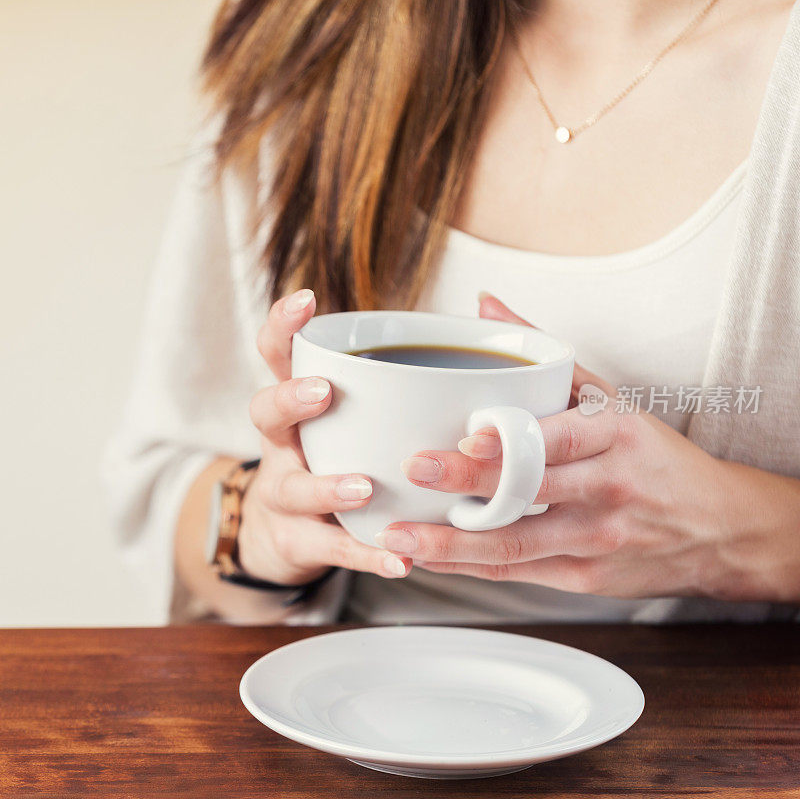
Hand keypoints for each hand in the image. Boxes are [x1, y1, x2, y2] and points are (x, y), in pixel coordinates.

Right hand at [238, 289, 410, 585]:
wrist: (290, 531)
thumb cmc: (340, 453)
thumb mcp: (353, 413)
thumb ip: (407, 373)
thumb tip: (485, 307)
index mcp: (298, 403)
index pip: (278, 354)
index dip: (283, 326)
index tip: (307, 299)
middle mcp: (283, 443)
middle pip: (265, 412)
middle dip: (290, 399)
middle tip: (323, 393)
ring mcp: (284, 493)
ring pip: (292, 487)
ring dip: (328, 485)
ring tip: (365, 487)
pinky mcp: (299, 540)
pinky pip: (331, 548)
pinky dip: (365, 555)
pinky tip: (399, 561)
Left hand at [377, 294, 799, 601]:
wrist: (717, 528)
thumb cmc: (650, 456)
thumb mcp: (611, 399)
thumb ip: (546, 355)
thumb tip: (485, 306)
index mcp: (615, 437)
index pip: (558, 439)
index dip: (510, 444)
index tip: (463, 438)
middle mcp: (608, 489)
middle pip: (529, 491)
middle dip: (465, 486)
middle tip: (412, 474)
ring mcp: (597, 540)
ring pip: (515, 546)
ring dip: (452, 544)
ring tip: (398, 536)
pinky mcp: (585, 579)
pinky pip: (517, 574)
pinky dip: (470, 567)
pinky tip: (430, 557)